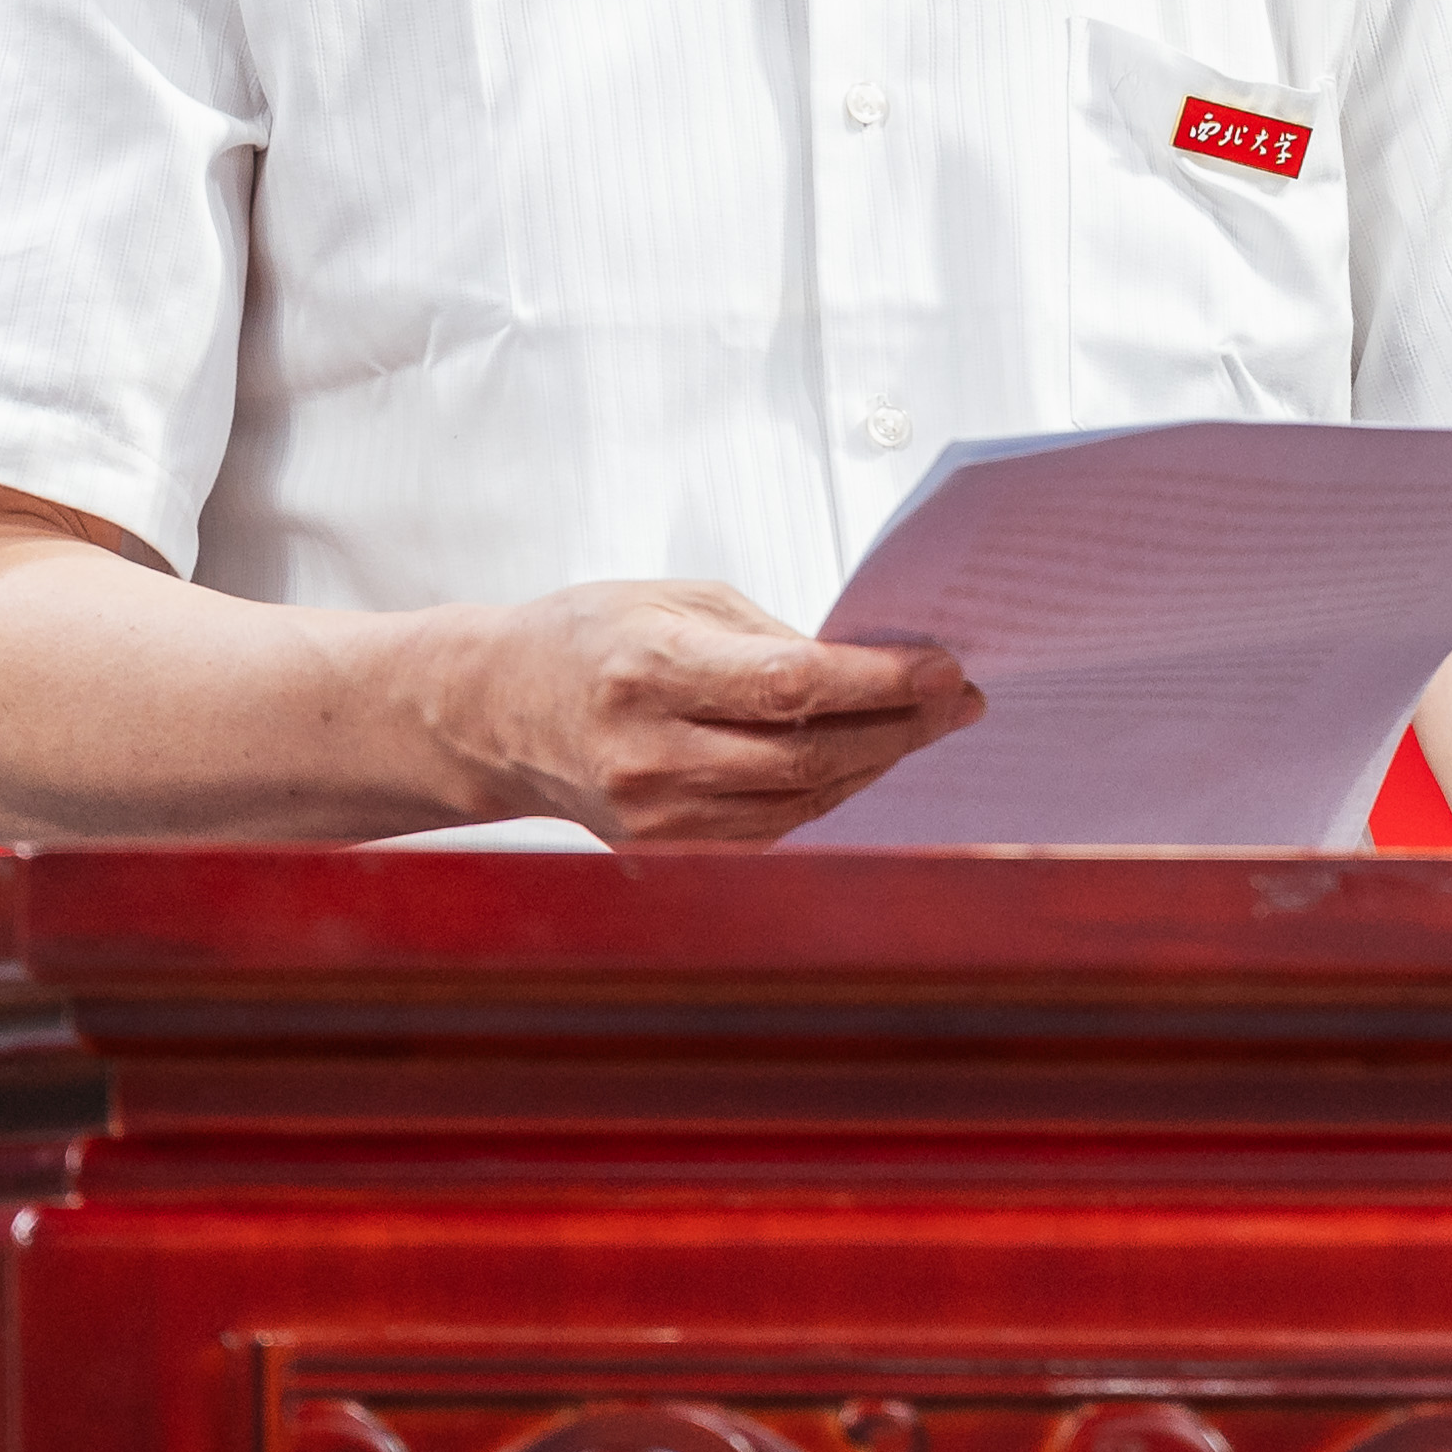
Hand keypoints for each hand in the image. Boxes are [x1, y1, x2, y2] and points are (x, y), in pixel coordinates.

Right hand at [445, 579, 982, 841]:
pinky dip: (827, 792)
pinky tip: (861, 759)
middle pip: (807, 752)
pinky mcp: (666, 848)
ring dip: (875, 762)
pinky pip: (773, 826)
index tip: (944, 668)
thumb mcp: (675, 603)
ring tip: (923, 725)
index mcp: (650, 672)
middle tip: (958, 699)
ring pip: (801, 798)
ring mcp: (657, 814)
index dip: (878, 681)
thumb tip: (866, 664)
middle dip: (899, 726)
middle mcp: (651, 753)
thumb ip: (769, 637)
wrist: (494, 713)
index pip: (790, 686)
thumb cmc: (585, 639)